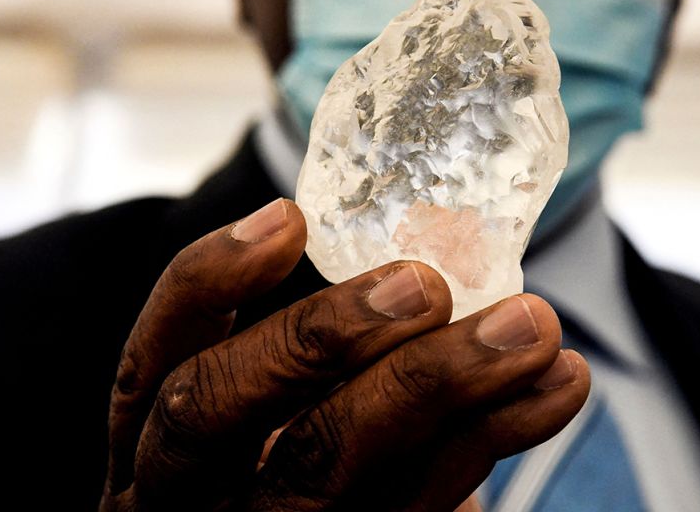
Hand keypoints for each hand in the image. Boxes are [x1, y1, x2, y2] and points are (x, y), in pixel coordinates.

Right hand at [100, 198, 590, 510]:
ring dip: (436, 385)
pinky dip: (490, 439)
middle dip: (317, 336)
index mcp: (148, 448)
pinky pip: (415, 508)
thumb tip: (424, 240)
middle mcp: (179, 503)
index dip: (208, 285)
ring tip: (530, 326)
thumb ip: (304, 350)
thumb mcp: (269, 409)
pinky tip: (553, 386)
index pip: (146, 362)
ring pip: (323, 469)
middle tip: (424, 283)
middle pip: (214, 413)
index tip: (289, 217)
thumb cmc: (289, 466)